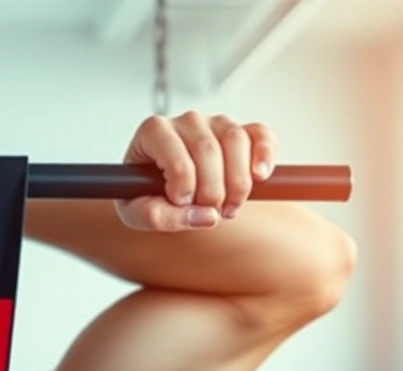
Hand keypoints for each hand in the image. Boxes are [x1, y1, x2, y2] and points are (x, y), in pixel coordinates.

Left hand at [115, 111, 275, 232]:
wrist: (154, 190)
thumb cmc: (143, 195)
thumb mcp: (137, 212)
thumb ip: (161, 217)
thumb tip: (207, 217)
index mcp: (153, 132)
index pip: (178, 159)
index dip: (185, 188)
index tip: (182, 203)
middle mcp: (185, 121)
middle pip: (208, 151)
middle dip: (213, 191)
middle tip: (209, 213)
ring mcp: (214, 123)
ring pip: (235, 142)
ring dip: (238, 182)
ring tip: (228, 208)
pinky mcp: (238, 131)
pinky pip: (260, 134)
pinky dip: (265, 153)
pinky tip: (260, 176)